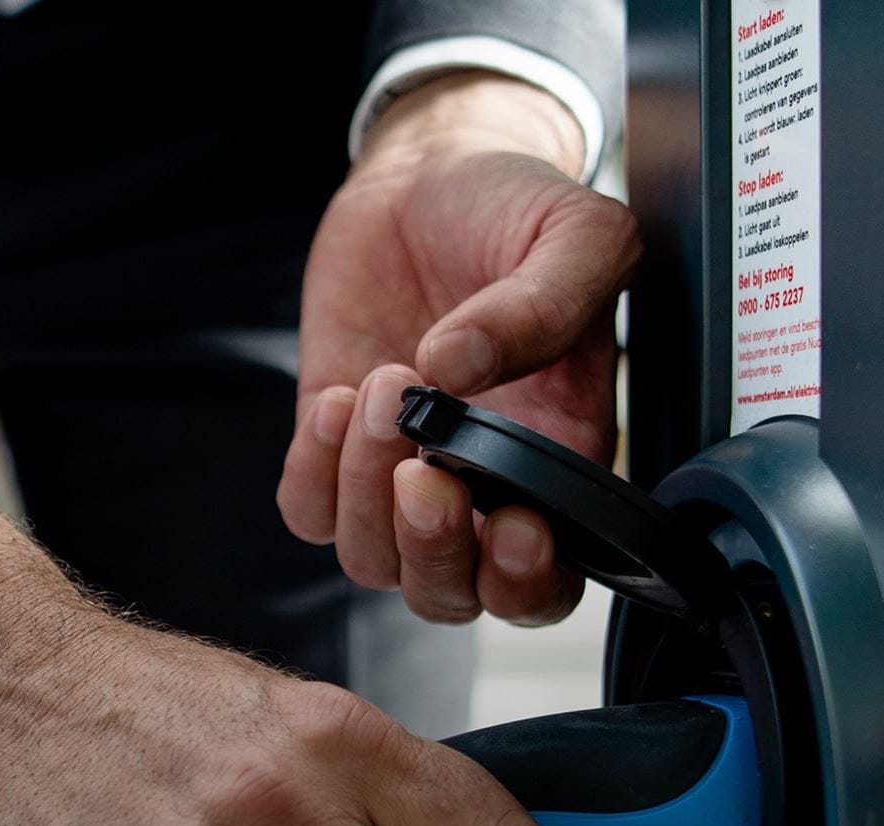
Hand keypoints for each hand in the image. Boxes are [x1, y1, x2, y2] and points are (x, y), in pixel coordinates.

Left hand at [281, 73, 641, 625]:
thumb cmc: (518, 209)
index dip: (525, 582)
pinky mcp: (334, 447)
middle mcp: (481, 488)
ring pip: (371, 559)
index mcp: (560, 462)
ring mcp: (401, 473)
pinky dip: (313, 471)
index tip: (509, 524)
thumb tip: (459, 367)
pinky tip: (336, 396)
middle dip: (432, 549)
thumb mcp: (575, 235)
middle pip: (451, 593)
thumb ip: (545, 303)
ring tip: (384, 381)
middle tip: (424, 467)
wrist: (433, 173)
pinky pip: (307, 512)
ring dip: (367, 488)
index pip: (547, 582)